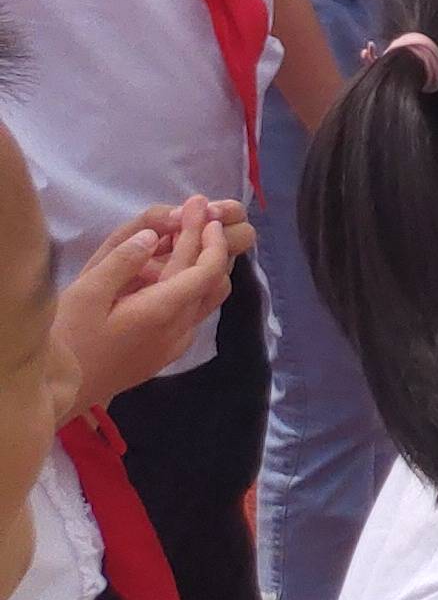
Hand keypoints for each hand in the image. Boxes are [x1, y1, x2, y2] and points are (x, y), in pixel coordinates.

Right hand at [56, 200, 246, 413]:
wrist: (61, 392)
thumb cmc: (69, 340)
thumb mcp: (86, 294)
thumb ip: (122, 262)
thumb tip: (153, 235)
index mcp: (163, 311)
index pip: (206, 267)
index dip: (209, 234)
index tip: (202, 207)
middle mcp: (180, 329)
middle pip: (213, 280)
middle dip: (209, 243)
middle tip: (200, 214)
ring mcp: (176, 344)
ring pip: (209, 298)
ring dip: (205, 265)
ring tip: (188, 238)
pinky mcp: (167, 353)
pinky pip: (194, 313)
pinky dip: (193, 286)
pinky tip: (171, 273)